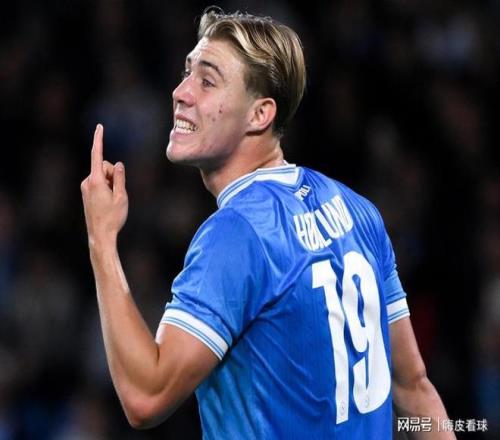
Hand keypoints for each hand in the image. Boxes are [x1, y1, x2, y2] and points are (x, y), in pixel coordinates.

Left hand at [81, 124, 127, 246]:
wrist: (100, 235)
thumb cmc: (112, 217)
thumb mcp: (122, 196)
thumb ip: (120, 178)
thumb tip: (118, 164)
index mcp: (95, 181)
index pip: (97, 155)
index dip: (99, 140)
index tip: (99, 127)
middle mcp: (87, 182)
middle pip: (104, 166)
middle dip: (113, 174)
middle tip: (117, 192)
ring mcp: (85, 187)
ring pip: (102, 175)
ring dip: (111, 183)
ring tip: (112, 200)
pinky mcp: (86, 192)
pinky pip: (99, 182)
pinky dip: (106, 187)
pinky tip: (108, 202)